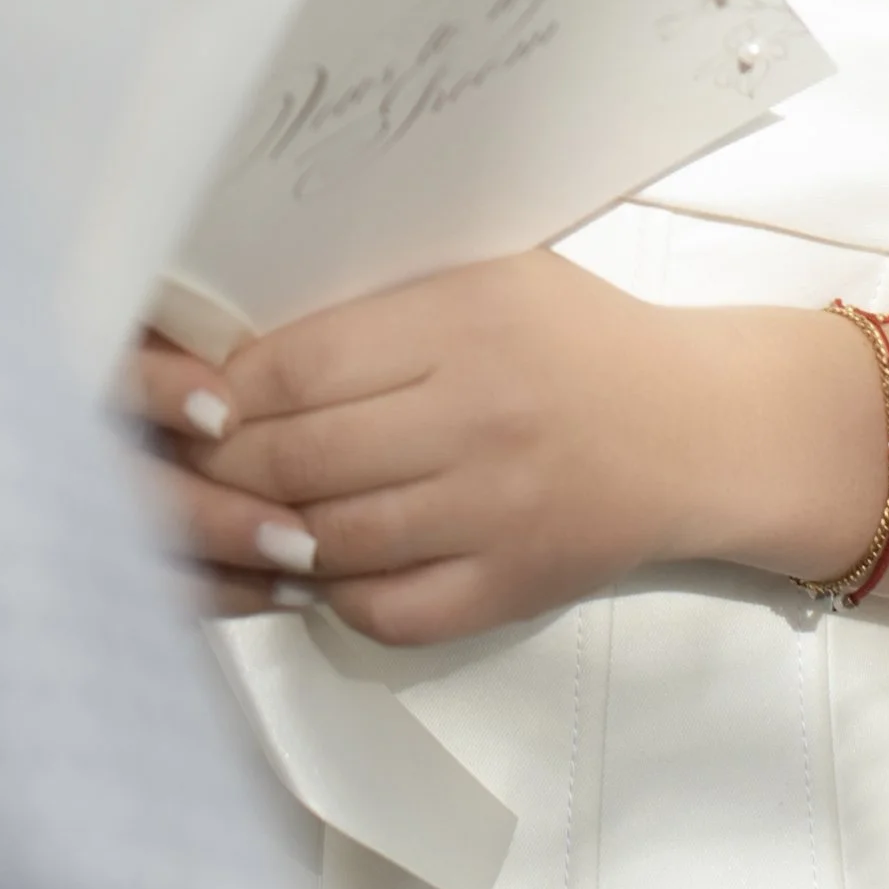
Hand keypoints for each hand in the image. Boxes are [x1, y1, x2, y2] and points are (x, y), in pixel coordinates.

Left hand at [128, 254, 713, 647]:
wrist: (698, 428)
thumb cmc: (577, 338)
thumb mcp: (485, 279)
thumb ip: (379, 306)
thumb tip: (243, 343)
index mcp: (464, 324)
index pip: (300, 367)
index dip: (228, 391)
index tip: (196, 398)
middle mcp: (476, 419)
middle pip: (301, 458)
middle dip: (226, 467)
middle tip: (190, 465)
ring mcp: (494, 514)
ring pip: (333, 540)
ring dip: (269, 532)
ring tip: (237, 512)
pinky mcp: (512, 587)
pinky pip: (389, 609)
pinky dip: (334, 595)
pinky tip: (314, 567)